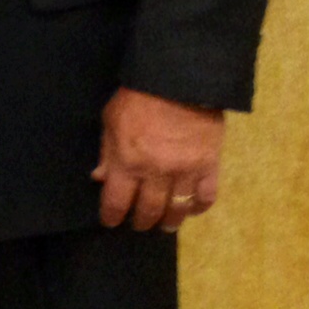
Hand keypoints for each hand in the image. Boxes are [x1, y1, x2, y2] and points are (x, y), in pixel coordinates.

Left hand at [92, 87, 223, 231]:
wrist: (179, 82)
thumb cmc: (137, 98)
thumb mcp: (111, 120)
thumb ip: (106, 152)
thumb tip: (99, 178)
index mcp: (127, 162)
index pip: (116, 201)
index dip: (111, 216)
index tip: (110, 221)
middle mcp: (156, 173)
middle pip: (148, 210)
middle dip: (141, 221)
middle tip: (139, 224)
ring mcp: (185, 172)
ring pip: (177, 209)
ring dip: (169, 221)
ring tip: (164, 226)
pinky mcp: (209, 166)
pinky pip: (206, 197)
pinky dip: (198, 207)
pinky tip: (190, 209)